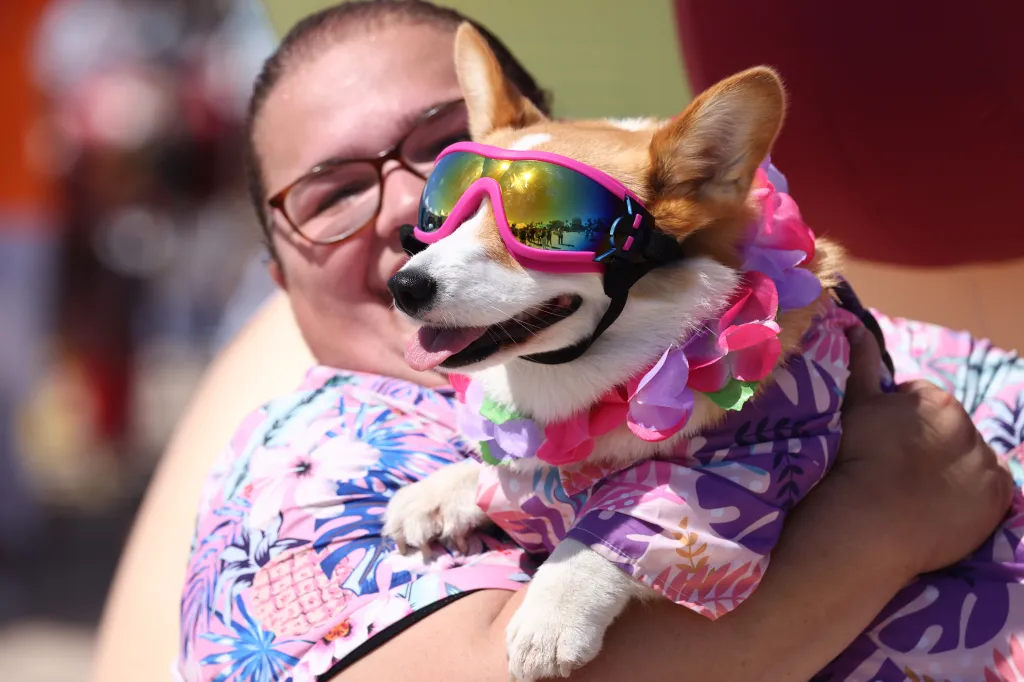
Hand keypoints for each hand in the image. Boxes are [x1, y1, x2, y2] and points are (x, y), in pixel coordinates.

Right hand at [832, 325, 1013, 574]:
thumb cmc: (855, 458)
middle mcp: (970, 427)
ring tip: (918, 492)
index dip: (898, 421)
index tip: (882, 442)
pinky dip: (971, 499)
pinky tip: (940, 508)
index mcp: (935, 401)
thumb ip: (862, 362)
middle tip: (898, 469)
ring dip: (951, 470)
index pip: (921, 403)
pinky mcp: (997, 500)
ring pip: (969, 461)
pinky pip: (989, 493)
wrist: (868, 521)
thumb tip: (856, 326)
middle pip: (949, 433)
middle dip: (929, 444)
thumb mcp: (854, 404)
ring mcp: (986, 465)